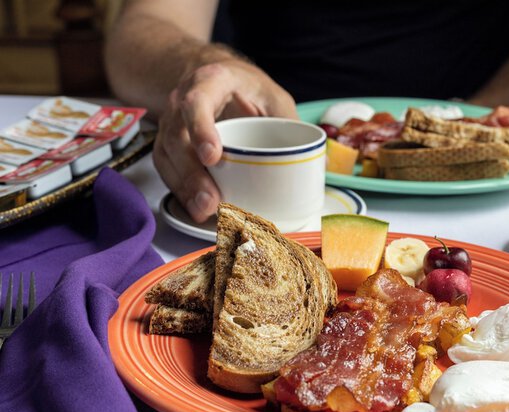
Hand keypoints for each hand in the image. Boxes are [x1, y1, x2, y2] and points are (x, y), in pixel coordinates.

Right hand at [153, 59, 297, 221]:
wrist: (217, 78)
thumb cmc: (248, 89)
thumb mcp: (274, 97)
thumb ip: (289, 122)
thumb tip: (316, 159)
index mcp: (211, 81)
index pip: (198, 102)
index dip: (201, 129)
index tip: (213, 157)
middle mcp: (183, 99)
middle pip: (177, 137)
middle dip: (193, 173)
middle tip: (210, 201)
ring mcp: (172, 122)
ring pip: (167, 155)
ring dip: (184, 187)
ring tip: (204, 212)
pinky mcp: (169, 144)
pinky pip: (166, 168)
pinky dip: (179, 190)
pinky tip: (195, 208)